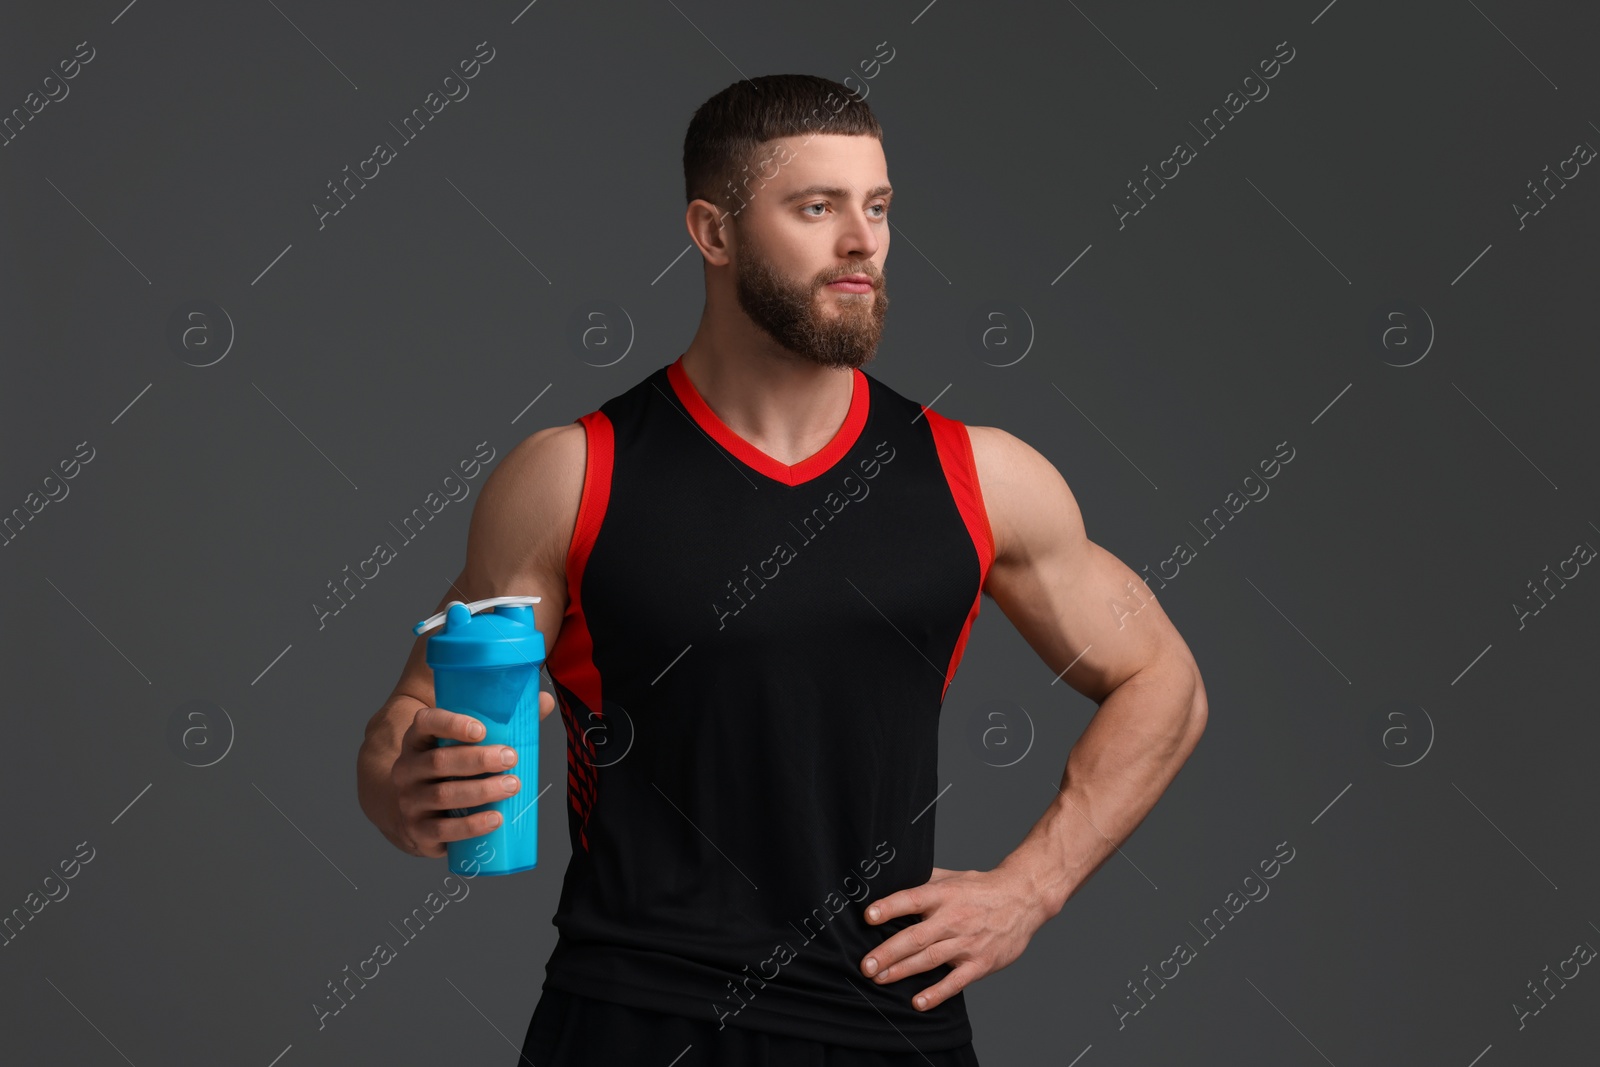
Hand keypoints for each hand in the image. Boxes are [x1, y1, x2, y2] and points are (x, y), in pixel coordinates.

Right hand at [389, 695, 555, 858]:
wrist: (411, 813)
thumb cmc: (449, 770)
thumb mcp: (463, 745)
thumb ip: (502, 722)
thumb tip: (544, 701)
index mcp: (418, 740)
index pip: (426, 722)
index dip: (451, 724)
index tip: (481, 729)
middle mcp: (406, 769)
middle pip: (439, 761)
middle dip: (478, 759)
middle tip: (511, 758)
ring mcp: (409, 801)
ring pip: (444, 795)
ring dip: (481, 791)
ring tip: (512, 785)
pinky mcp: (417, 831)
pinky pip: (442, 829)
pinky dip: (471, 825)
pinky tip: (495, 819)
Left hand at [860, 865, 1051, 1010]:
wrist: (1023, 899)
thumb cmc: (981, 888)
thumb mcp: (952, 877)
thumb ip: (923, 881)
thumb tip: (890, 880)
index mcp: (943, 895)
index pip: (912, 900)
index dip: (890, 908)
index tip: (868, 916)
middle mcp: (953, 918)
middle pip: (916, 937)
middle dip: (888, 952)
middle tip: (865, 965)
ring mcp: (967, 942)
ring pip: (930, 959)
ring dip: (903, 971)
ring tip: (880, 979)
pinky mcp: (981, 962)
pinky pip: (956, 981)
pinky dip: (937, 993)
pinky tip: (918, 1002)